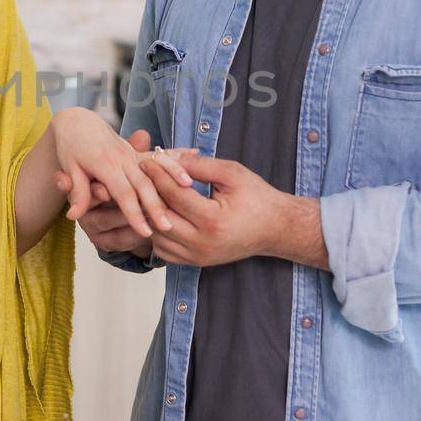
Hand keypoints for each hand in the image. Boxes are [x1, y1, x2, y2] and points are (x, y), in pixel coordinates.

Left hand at [53, 129, 194, 256]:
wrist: (78, 122)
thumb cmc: (71, 146)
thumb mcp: (69, 169)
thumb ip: (77, 193)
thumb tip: (74, 216)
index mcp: (104, 164)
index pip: (123, 194)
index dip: (134, 214)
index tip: (144, 232)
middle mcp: (121, 157)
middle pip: (144, 185)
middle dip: (157, 207)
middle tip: (168, 227)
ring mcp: (132, 153)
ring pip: (156, 170)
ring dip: (172, 182)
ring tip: (188, 196)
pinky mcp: (138, 151)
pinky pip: (159, 156)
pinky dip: (175, 161)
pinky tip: (191, 164)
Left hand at [137, 153, 293, 266]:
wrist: (275, 228)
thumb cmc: (256, 198)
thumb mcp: (232, 173)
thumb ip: (199, 165)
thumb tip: (168, 157)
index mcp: (213, 220)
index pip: (173, 195)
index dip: (158, 175)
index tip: (148, 160)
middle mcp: (202, 244)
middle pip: (160, 217)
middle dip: (150, 194)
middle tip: (145, 177)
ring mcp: (198, 257)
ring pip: (157, 237)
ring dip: (152, 215)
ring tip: (153, 194)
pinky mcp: (196, 263)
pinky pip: (164, 251)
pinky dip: (159, 233)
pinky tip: (165, 215)